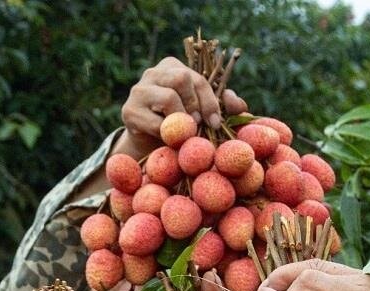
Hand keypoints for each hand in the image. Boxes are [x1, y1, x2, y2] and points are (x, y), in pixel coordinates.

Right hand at [121, 57, 247, 156]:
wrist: (148, 146)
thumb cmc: (179, 125)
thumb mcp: (201, 112)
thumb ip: (221, 105)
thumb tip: (241, 106)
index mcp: (172, 67)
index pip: (196, 77)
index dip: (210, 101)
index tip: (216, 122)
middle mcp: (153, 73)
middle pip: (182, 79)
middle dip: (196, 104)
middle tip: (199, 125)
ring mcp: (138, 90)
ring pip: (168, 97)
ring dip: (182, 119)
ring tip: (185, 133)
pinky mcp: (128, 111)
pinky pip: (154, 121)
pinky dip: (167, 134)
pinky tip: (168, 140)